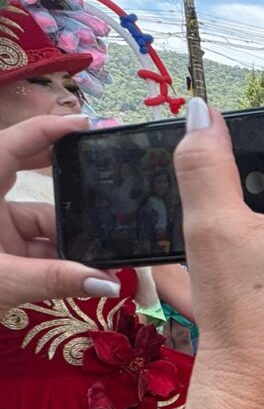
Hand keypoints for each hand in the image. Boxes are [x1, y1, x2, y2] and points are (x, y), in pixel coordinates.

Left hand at [0, 115, 120, 314]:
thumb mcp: (2, 283)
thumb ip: (56, 280)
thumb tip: (108, 282)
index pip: (14, 144)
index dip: (51, 130)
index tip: (89, 126)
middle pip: (30, 178)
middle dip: (70, 184)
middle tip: (108, 185)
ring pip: (40, 223)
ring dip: (74, 244)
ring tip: (109, 264)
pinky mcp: (0, 256)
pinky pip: (36, 249)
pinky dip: (62, 263)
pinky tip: (89, 277)